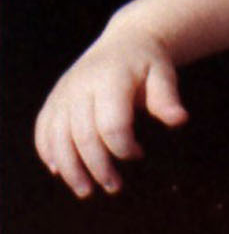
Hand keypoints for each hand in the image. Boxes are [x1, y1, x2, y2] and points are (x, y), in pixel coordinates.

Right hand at [35, 31, 187, 198]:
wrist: (124, 42)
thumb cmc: (148, 64)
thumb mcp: (163, 74)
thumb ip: (167, 98)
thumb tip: (180, 119)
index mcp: (109, 78)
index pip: (110, 123)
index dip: (123, 146)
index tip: (138, 154)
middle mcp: (81, 85)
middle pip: (82, 135)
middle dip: (97, 167)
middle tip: (113, 187)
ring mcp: (64, 93)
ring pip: (57, 137)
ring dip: (69, 168)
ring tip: (85, 191)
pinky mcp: (54, 99)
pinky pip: (43, 129)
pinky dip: (48, 151)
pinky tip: (58, 171)